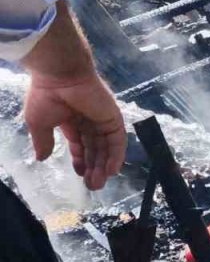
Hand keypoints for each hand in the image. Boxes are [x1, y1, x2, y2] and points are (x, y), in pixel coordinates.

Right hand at [24, 72, 125, 190]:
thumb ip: (44, 141)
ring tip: (99, 183)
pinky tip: (112, 170)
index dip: (80, 159)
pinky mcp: (113, 117)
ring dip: (104, 166)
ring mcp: (102, 119)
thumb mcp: (39, 123)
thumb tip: (41, 158)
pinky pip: (117, 140)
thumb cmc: (46, 96)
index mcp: (71, 120)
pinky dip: (116, 155)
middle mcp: (89, 121)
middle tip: (92, 185)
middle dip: (93, 167)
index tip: (79, 173)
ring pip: (106, 147)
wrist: (59, 75)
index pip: (80, 144)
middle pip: (95, 149)